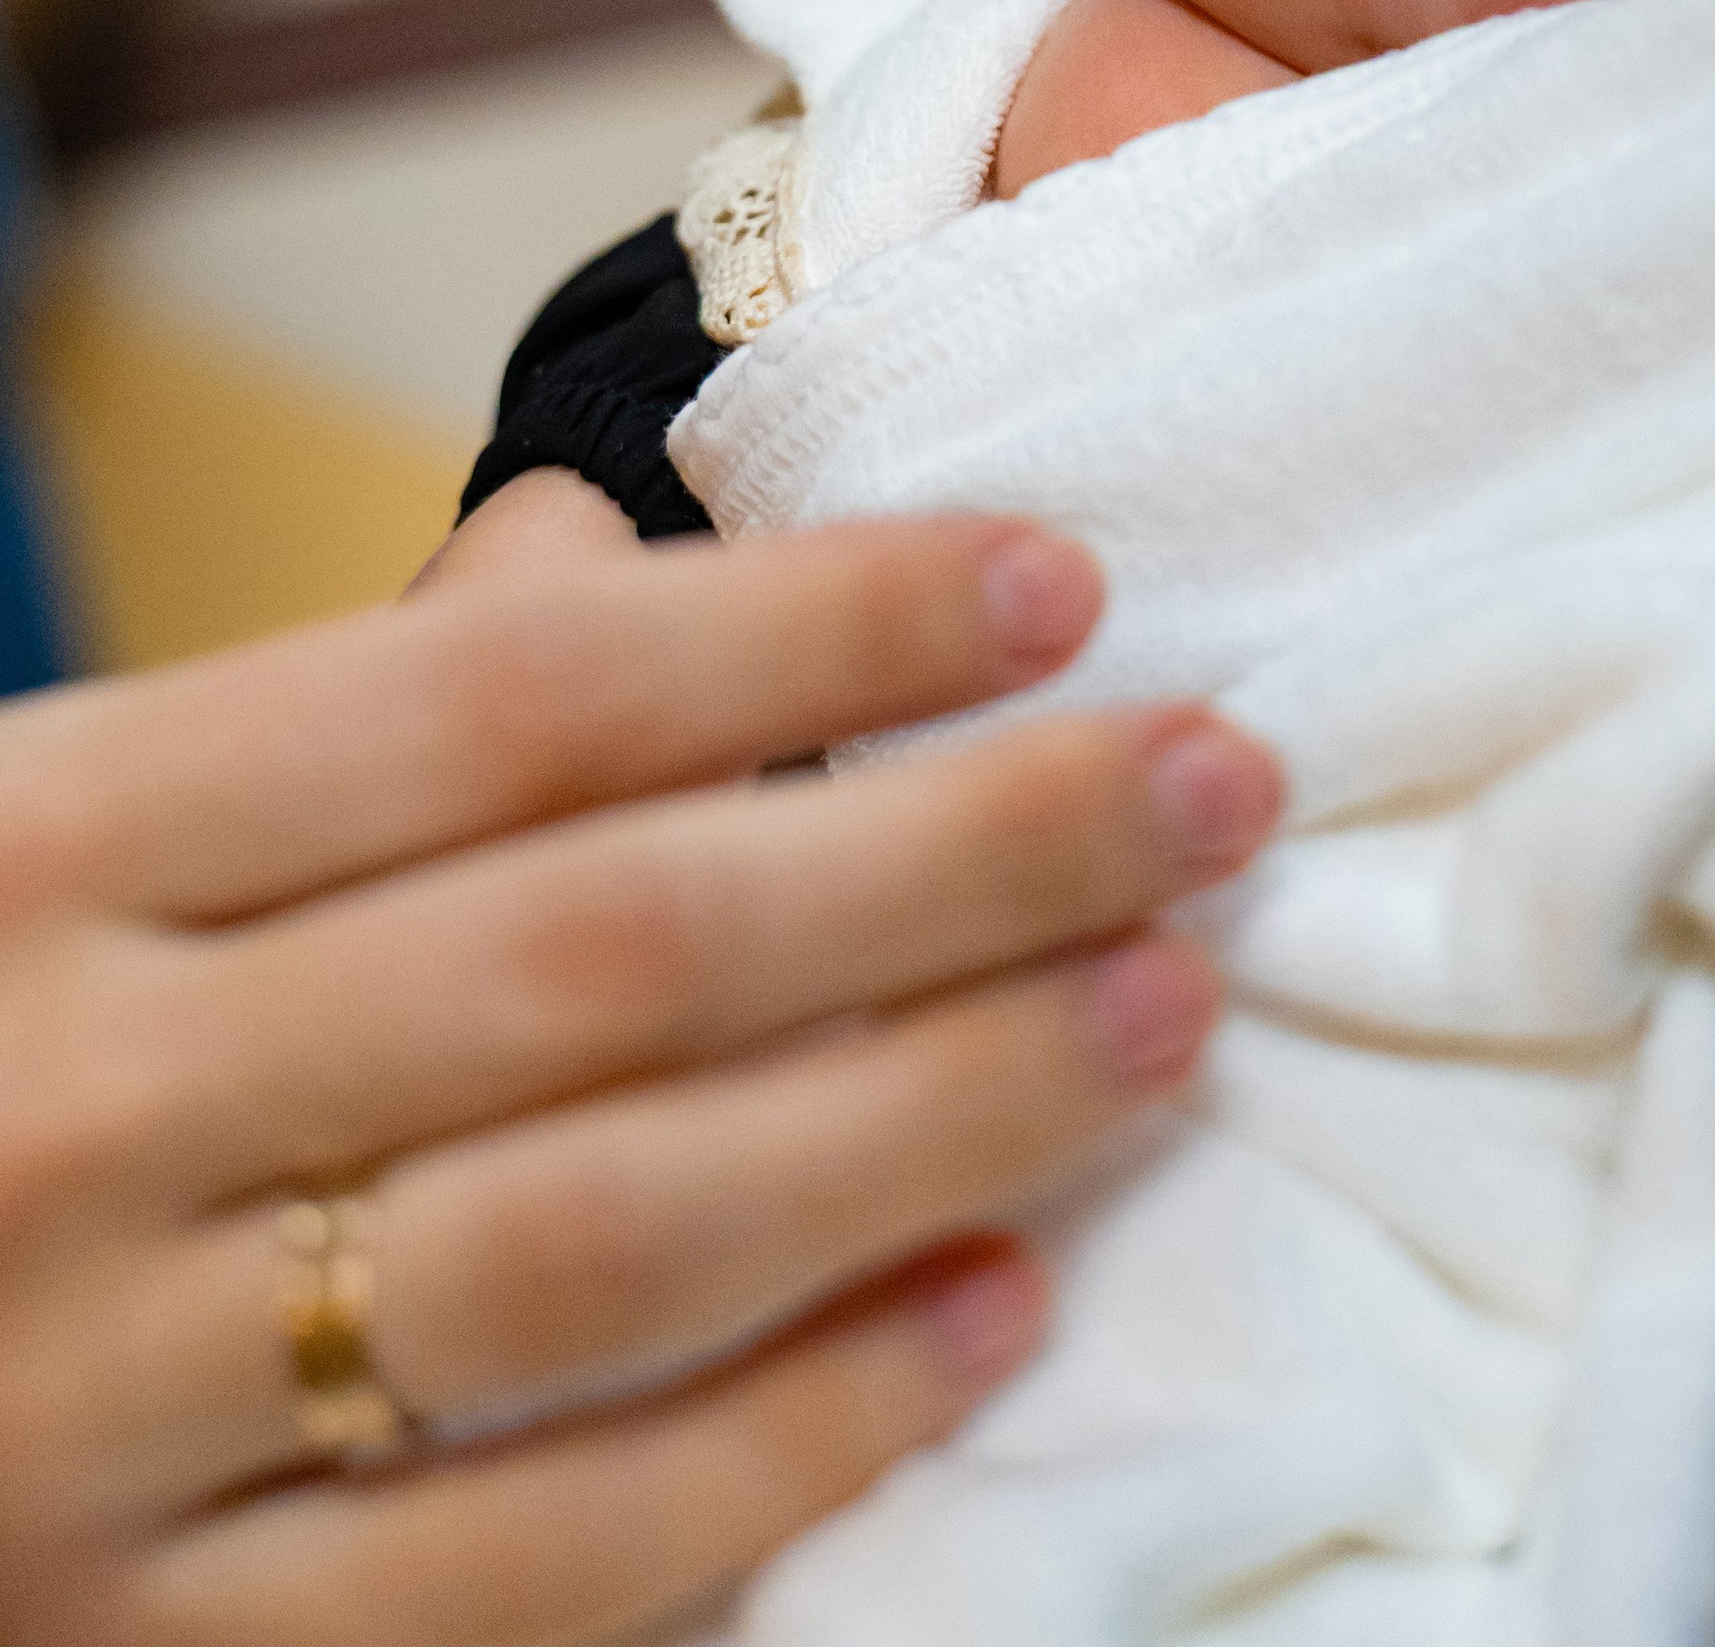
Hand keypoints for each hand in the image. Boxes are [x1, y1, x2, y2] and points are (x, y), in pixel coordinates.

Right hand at [0, 516, 1282, 1645]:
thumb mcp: (40, 834)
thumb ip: (326, 713)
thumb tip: (608, 553)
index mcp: (41, 850)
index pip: (502, 707)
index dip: (807, 628)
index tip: (1054, 583)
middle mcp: (71, 1112)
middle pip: (607, 954)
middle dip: (959, 854)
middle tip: (1212, 778)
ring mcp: (102, 1414)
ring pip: (608, 1245)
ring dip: (934, 1113)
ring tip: (1163, 1003)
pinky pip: (533, 1567)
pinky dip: (791, 1432)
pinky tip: (995, 1302)